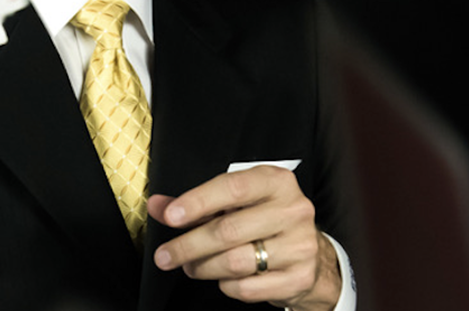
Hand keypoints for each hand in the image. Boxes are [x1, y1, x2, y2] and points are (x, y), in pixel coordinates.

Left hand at [150, 166, 340, 310]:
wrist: (311, 254)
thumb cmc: (266, 220)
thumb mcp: (237, 203)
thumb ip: (197, 203)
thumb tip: (157, 205)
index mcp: (277, 182)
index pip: (232, 188)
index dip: (197, 202)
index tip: (170, 216)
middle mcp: (293, 210)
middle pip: (228, 230)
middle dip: (189, 246)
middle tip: (166, 255)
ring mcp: (300, 245)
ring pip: (235, 262)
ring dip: (203, 267)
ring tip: (191, 266)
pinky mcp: (299, 277)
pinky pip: (248, 287)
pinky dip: (226, 285)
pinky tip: (223, 277)